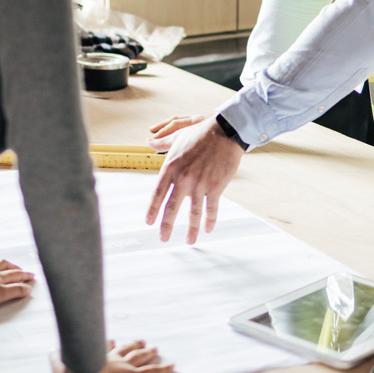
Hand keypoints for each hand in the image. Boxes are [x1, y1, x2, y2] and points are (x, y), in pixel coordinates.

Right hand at [52, 339, 175, 372]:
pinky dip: (163, 369)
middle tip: (143, 341)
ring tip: (155, 348)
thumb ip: (55, 359)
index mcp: (98, 354)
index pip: (107, 346)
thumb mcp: (59, 368)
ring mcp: (125, 365)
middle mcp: (113, 357)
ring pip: (140, 356)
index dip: (111, 343)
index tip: (114, 340)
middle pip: (127, 348)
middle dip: (135, 344)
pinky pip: (152, 372)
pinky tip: (173, 367)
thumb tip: (50, 350)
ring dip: (148, 352)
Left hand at [145, 118, 243, 243]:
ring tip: (189, 241)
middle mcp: (184, 178)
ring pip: (193, 213)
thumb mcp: (177, 136)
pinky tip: (207, 229)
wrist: (224, 131)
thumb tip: (148, 141)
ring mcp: (200, 184)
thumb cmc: (200, 133)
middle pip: (172, 207)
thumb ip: (162, 143)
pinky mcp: (216, 187)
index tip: (149, 222)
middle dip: (166, 225)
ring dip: (191, 229)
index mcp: (171, 167)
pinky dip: (209, 220)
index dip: (152, 209)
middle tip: (163, 238)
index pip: (158, 193)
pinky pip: (211, 208)